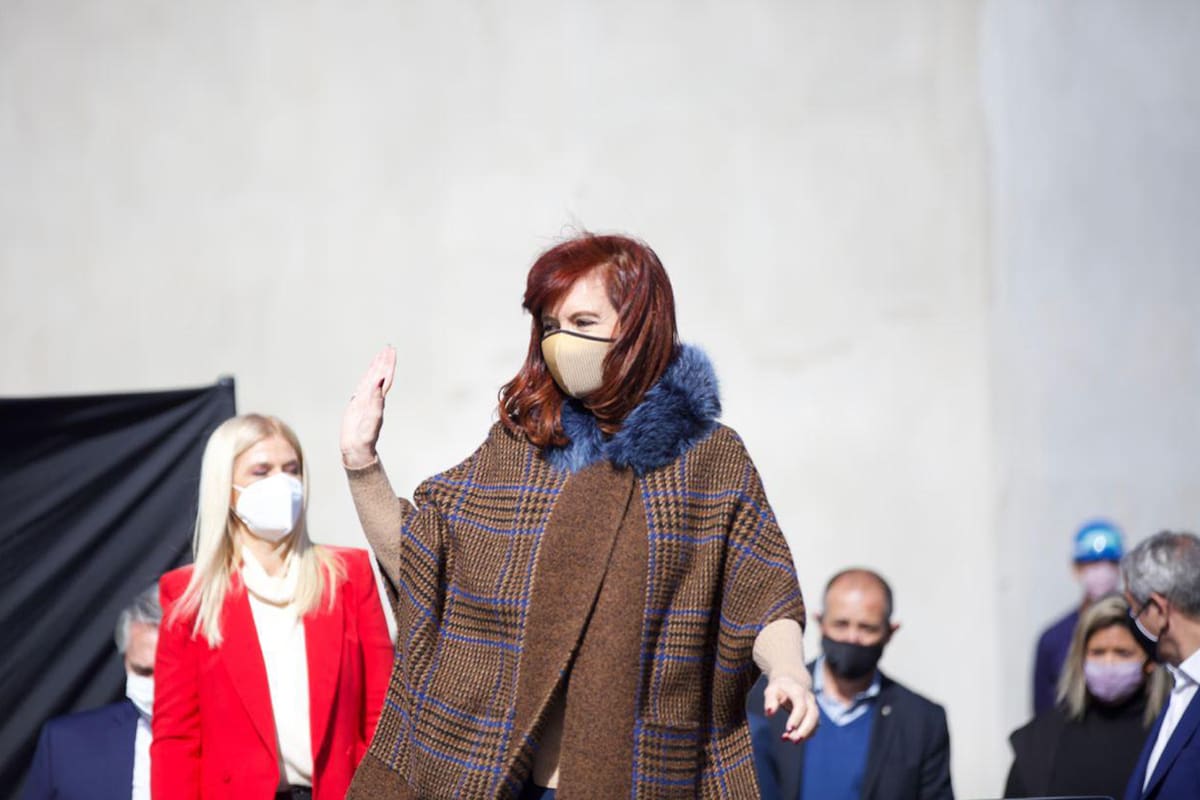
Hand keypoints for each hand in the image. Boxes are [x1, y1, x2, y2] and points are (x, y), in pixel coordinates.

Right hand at [340, 346, 395, 467]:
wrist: (357, 448)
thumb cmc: (366, 436)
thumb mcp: (373, 417)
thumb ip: (377, 400)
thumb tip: (380, 382)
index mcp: (379, 399)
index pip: (385, 377)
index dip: (388, 364)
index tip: (391, 351)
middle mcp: (374, 397)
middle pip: (380, 374)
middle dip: (384, 361)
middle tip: (389, 347)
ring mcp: (365, 400)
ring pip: (372, 378)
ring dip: (376, 367)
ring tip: (380, 355)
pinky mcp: (357, 403)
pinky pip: (363, 386)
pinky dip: (366, 377)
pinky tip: (369, 373)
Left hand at [763, 673, 818, 742]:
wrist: (792, 682)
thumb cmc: (779, 688)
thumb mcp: (771, 690)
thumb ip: (770, 700)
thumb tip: (769, 713)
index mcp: (798, 691)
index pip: (801, 705)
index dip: (796, 718)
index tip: (788, 729)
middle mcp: (809, 699)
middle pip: (813, 715)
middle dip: (805, 730)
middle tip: (794, 741)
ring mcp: (813, 707)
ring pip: (816, 722)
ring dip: (806, 734)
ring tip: (791, 741)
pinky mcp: (814, 715)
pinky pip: (813, 727)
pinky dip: (805, 735)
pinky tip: (791, 738)